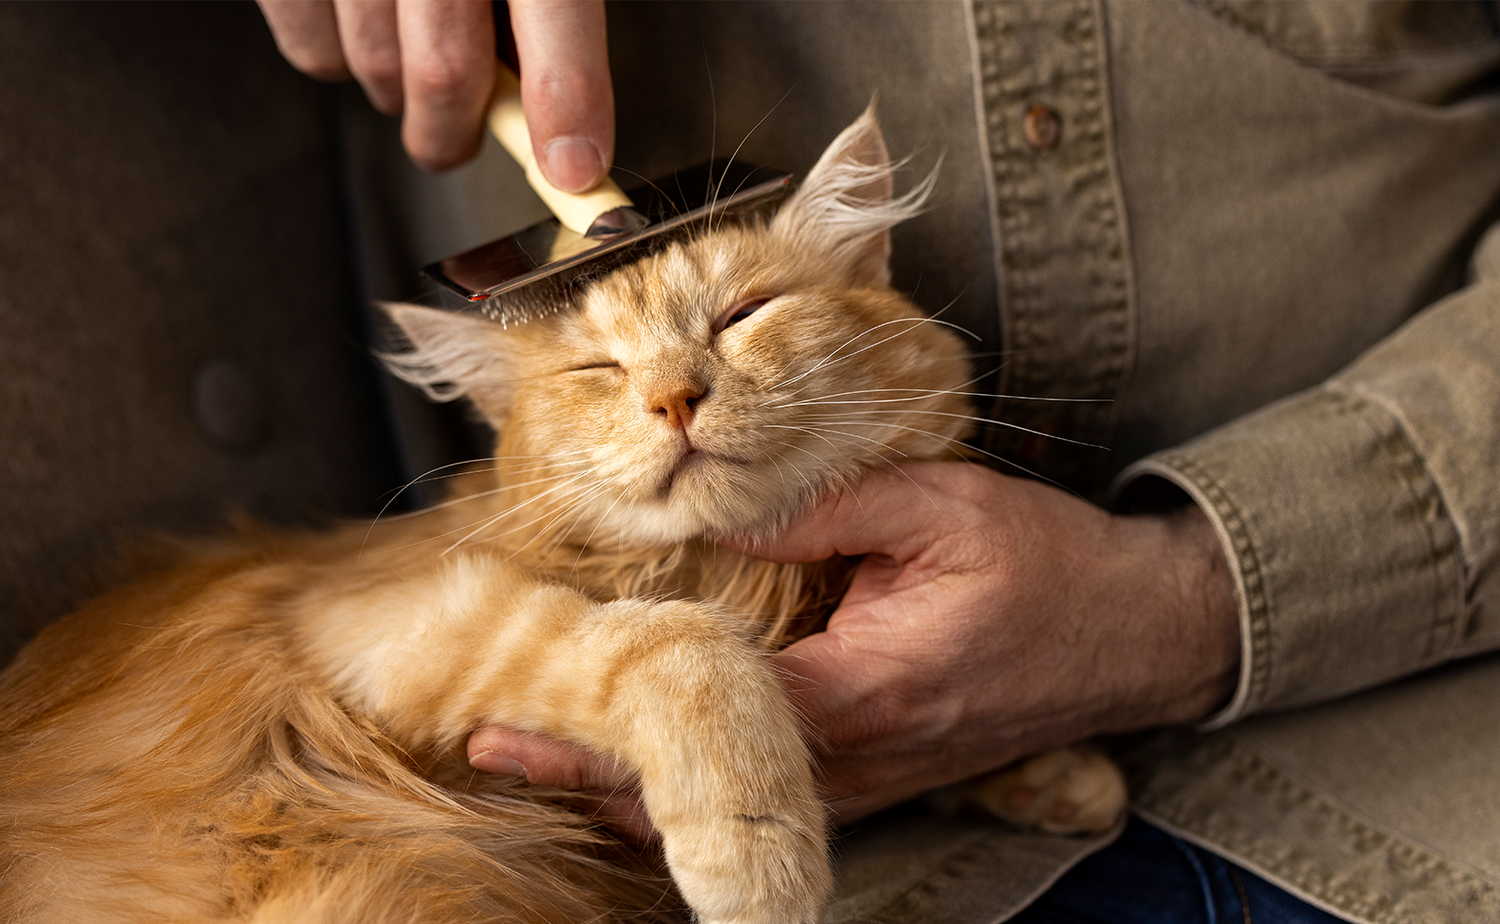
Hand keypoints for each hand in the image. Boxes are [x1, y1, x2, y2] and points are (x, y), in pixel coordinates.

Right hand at [256, 0, 613, 184]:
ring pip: (375, 67)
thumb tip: (546, 92)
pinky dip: (337, 62)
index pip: (555, 8)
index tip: (575, 167)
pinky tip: (360, 30)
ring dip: (399, 97)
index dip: (569, 100)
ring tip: (412, 71)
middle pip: (445, 68)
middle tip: (457, 144)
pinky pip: (308, 46)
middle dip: (459, 133)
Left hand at [468, 462, 1239, 827]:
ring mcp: (868, 776)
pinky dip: (695, 777)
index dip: (598, 738)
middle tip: (496, 745)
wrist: (1135, 630)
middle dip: (588, 776)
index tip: (511, 726)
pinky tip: (646, 756)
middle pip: (697, 790)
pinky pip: (769, 786)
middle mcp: (857, 756)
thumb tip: (714, 506)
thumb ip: (819, 508)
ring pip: (726, 799)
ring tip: (545, 752)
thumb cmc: (1047, 565)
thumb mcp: (937, 505)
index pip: (701, 729)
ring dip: (633, 782)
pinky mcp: (879, 768)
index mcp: (862, 693)